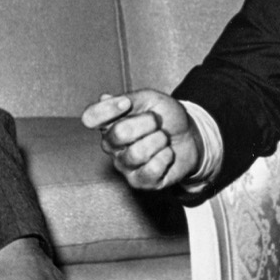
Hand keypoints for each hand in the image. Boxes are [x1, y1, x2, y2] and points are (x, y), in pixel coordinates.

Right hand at [81, 89, 202, 190]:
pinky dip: (166, 157)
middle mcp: (111, 145)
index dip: (108, 109)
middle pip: (119, 133)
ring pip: (137, 153)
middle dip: (147, 123)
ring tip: (163, 139)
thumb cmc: (165, 117)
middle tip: (156, 122)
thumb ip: (128, 98)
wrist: (190, 136)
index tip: (127, 103)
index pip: (90, 118)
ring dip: (159, 141)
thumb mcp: (150, 99)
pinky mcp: (139, 182)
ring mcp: (124, 165)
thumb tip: (104, 98)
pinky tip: (166, 154)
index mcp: (109, 122)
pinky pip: (151, 170)